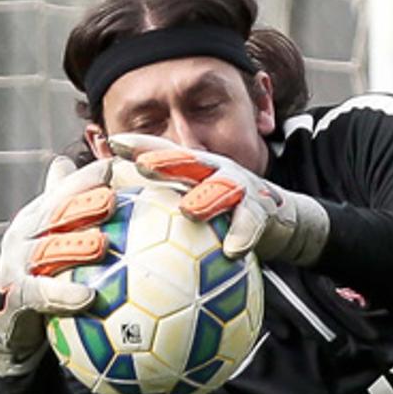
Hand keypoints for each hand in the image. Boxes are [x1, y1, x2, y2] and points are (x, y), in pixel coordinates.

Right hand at [0, 156, 143, 377]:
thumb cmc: (43, 270)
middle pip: (53, 215)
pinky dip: (64, 295)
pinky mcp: (17, 294)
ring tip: (102, 245)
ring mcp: (17, 263)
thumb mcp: (57, 238)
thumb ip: (78, 210)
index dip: (85, 179)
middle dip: (80, 204)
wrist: (7, 313)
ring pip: (46, 251)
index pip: (62, 192)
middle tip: (110, 200)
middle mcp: (24, 234)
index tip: (113, 167)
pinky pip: (42, 293)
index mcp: (38, 216)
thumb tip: (110, 170)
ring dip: (74, 247)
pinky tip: (89, 298)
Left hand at [108, 133, 330, 265]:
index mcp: (194, 167)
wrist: (279, 222)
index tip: (113, 144)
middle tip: (144, 165)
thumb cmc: (225, 216)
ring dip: (206, 197)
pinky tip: (233, 250)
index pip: (163, 150)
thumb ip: (160, 208)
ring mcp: (241, 187)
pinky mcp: (263, 210)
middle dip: (167, 160)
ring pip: (222, 187)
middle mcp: (216, 170)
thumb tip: (115, 224)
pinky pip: (252, 222)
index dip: (139, 144)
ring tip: (190, 211)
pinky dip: (243, 235)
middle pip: (190, 160)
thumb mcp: (194, 205)